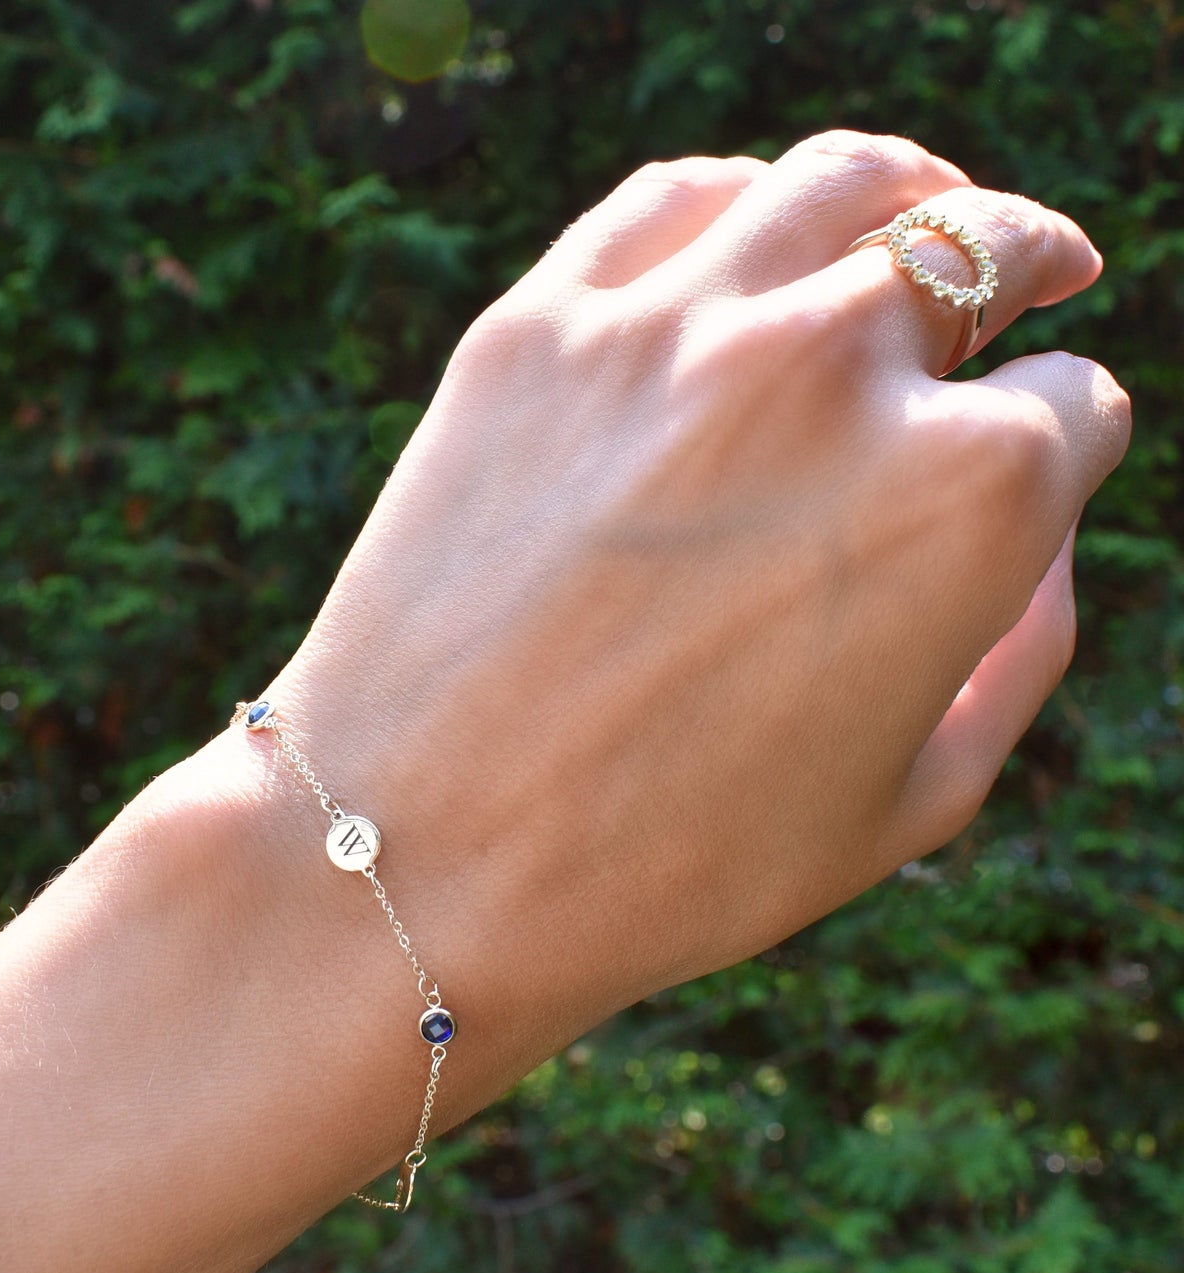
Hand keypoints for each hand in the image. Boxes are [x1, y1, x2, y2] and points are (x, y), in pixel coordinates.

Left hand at [241, 131, 1129, 1075]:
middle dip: (1025, 268)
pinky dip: (738, 208)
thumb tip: (1048, 540)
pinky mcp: (538, 327)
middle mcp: (834, 375)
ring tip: (916, 221)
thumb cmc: (666, 869)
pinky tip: (750, 243)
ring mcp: (675, 331)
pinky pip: (673, 202)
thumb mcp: (911, 806)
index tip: (1028, 467)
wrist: (415, 862)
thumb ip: (1023, 653)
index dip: (1064, 444)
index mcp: (967, 498)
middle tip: (1029, 278)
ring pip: (843, 185)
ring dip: (911, 197)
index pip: (1076, 409)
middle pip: (983, 251)